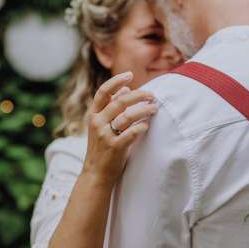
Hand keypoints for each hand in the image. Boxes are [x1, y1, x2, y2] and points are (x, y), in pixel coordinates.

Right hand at [82, 72, 157, 186]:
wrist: (96, 173)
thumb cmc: (102, 146)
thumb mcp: (101, 125)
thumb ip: (111, 107)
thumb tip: (125, 89)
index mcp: (93, 115)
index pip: (103, 92)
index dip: (116, 81)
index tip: (130, 75)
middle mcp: (97, 122)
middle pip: (120, 101)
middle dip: (139, 95)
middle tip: (152, 95)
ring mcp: (105, 135)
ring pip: (128, 116)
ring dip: (144, 110)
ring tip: (154, 108)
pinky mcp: (115, 147)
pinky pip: (132, 132)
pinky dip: (142, 127)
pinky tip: (147, 126)